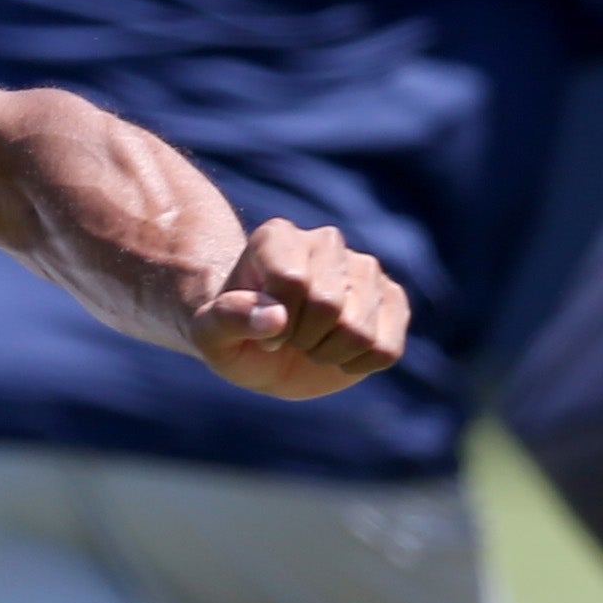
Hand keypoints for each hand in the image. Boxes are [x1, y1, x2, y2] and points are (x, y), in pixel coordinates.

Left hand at [190, 219, 411, 399]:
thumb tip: (276, 318)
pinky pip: (387, 348)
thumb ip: (229, 319)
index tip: (262, 333)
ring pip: (360, 330)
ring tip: (312, 343)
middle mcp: (326, 242)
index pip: (292, 281)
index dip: (274, 324)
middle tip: (289, 339)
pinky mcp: (392, 299)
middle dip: (303, 339)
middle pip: (329, 306)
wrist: (266, 348)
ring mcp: (365, 268)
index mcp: (278, 238)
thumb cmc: (234, 335)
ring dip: (329, 354)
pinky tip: (339, 352)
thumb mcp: (210, 335)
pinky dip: (359, 364)